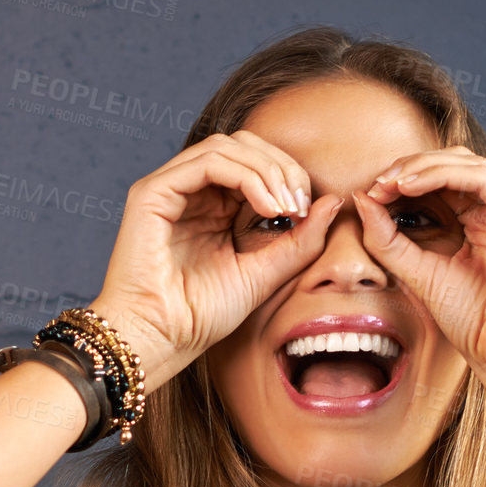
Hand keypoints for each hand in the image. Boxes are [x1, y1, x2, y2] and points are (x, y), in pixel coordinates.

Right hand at [89, 131, 343, 391]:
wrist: (161, 340)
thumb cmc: (201, 316)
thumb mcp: (264, 275)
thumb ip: (298, 242)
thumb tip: (333, 202)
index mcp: (213, 208)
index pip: (255, 164)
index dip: (288, 176)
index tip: (310, 209)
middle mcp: (190, 192)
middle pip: (243, 146)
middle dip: (281, 167)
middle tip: (302, 202)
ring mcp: (169, 189)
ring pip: (226, 147)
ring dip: (267, 170)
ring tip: (287, 206)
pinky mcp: (152, 193)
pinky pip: (206, 161)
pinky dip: (244, 175)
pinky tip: (266, 206)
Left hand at [353, 147, 485, 415]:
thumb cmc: (475, 322)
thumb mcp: (419, 274)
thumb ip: (389, 240)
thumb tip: (362, 199)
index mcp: (485, 220)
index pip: (445, 181)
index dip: (406, 180)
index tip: (371, 193)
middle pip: (456, 164)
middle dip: (411, 168)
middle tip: (378, 183)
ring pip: (468, 164)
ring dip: (423, 167)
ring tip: (389, 182)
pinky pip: (484, 180)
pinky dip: (444, 175)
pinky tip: (410, 185)